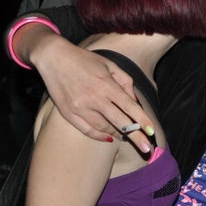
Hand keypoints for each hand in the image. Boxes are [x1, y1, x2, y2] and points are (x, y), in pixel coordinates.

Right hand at [17, 26, 155, 152]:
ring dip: (117, 133)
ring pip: (104, 128)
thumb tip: (135, 101)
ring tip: (126, 136)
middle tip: (147, 148)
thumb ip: (125, 82)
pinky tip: (109, 137)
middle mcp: (94, 97)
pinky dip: (99, 136)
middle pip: (119, 122)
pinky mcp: (68, 113)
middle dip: (135, 136)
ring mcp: (80, 107)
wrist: (53, 57)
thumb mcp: (109, 64)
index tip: (152, 132)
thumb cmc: (84, 60)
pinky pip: (87, 130)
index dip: (142, 120)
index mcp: (106, 84)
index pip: (129, 106)